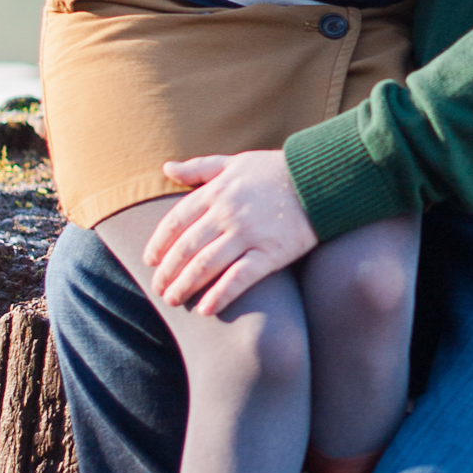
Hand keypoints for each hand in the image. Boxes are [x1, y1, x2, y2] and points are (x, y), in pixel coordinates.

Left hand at [146, 150, 318, 315]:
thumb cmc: (277, 170)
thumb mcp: (236, 162)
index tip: (149, 261)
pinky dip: (220, 295)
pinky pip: (239, 279)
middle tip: (158, 288)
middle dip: (167, 272)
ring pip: (205, 265)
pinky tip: (205, 310)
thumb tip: (166, 169)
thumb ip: (199, 167)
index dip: (158, 244)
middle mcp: (227, 214)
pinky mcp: (271, 253)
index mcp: (216, 192)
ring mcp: (249, 234)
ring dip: (184, 286)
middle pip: (185, 248)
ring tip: (173, 299)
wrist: (323, 180)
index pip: (175, 222)